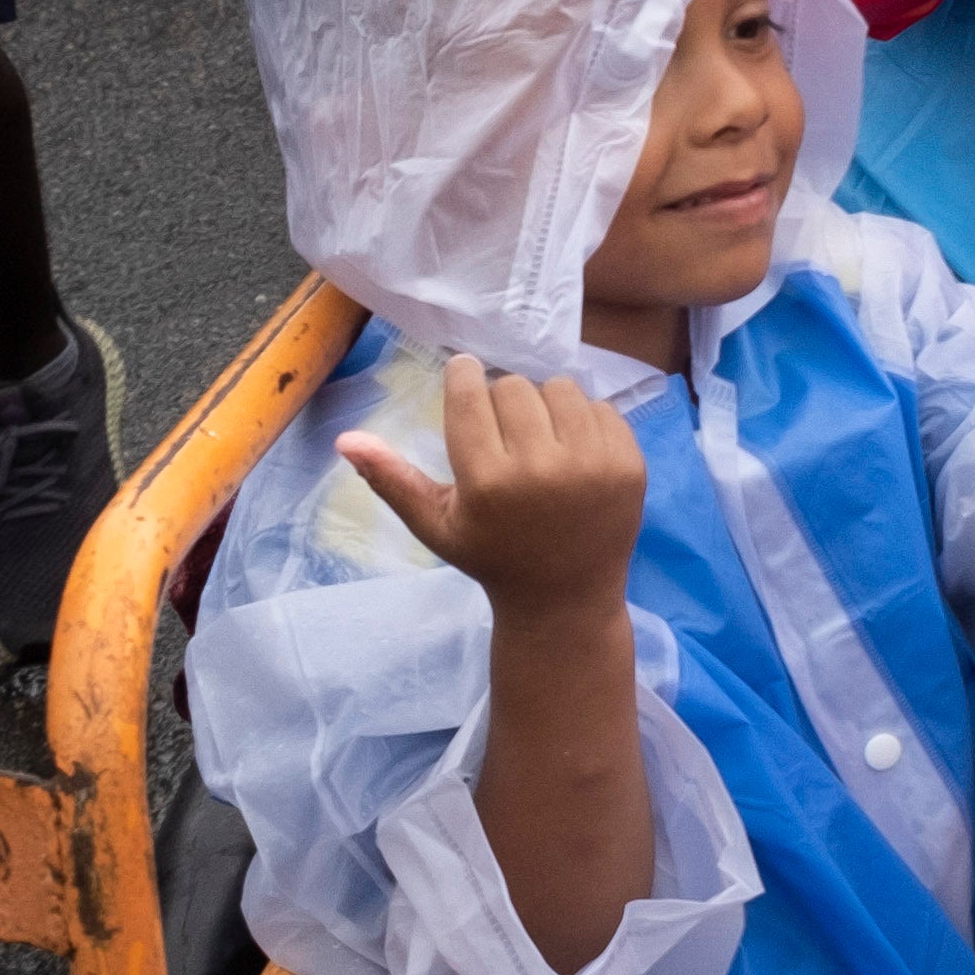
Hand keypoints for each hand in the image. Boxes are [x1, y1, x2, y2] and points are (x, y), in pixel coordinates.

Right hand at [337, 350, 652, 610]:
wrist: (566, 597)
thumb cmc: (492, 557)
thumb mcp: (436, 525)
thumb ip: (391, 479)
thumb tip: (345, 438)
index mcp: (488, 482)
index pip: (471, 392)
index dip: (464, 377)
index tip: (464, 377)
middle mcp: (542, 469)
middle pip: (514, 386)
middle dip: (503, 401)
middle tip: (503, 432)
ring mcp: (593, 466)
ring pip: (560, 388)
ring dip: (545, 404)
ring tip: (538, 439)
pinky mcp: (629, 464)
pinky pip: (602, 407)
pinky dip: (585, 421)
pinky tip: (573, 454)